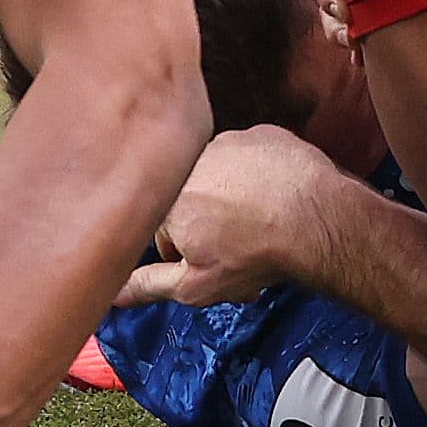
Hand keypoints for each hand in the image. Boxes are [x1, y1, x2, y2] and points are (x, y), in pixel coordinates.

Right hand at [110, 125, 337, 308]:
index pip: (166, 233)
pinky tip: (278, 199)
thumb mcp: (196, 285)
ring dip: (234, 198)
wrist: (316, 221)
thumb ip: (149, 285)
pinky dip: (260, 176)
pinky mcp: (264, 133)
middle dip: (211, 226)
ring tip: (263, 224)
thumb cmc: (253, 255)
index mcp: (168, 198)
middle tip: (242, 250)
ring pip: (222, 177)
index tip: (216, 264)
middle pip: (193, 201)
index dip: (191, 256)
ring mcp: (230, 140)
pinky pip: (252, 157)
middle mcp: (191, 160)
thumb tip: (110, 293)